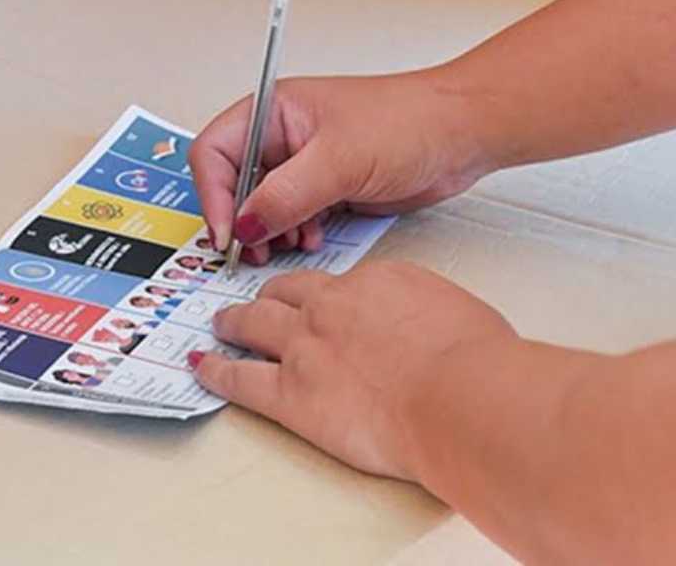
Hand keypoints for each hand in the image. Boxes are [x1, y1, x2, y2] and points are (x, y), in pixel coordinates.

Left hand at [188, 261, 516, 479]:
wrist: (459, 394)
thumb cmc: (473, 360)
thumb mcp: (457, 314)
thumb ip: (426, 317)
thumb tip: (425, 329)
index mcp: (376, 282)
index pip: (339, 284)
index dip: (327, 295)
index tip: (325, 305)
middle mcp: (332, 305)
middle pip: (287, 293)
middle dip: (271, 298)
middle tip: (260, 304)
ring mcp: (305, 346)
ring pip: (254, 323)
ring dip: (234, 322)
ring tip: (222, 325)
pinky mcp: (290, 393)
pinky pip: (239, 377)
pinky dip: (216, 369)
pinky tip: (202, 364)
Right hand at [189, 71, 492, 261]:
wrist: (461, 135)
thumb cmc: (410, 121)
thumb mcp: (339, 159)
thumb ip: (285, 195)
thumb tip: (245, 225)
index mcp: (274, 110)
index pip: (215, 152)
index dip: (213, 194)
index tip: (228, 233)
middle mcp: (284, 136)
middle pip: (234, 184)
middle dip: (242, 219)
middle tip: (252, 250)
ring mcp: (306, 164)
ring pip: (264, 206)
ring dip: (271, 231)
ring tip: (290, 242)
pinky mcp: (329, 189)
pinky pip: (294, 218)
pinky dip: (297, 233)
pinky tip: (314, 239)